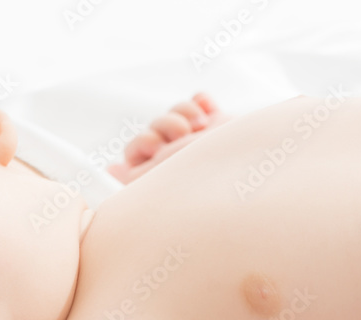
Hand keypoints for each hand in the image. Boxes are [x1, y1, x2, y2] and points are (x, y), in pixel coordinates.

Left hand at [108, 92, 229, 183]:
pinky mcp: (220, 127)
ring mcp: (199, 142)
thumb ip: (129, 176)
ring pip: (176, 111)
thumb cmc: (201, 177)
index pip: (135, 150)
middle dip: (166, 124)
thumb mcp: (154, 178)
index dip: (143, 142)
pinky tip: (209, 112)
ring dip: (185, 112)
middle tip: (183, 136)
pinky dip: (202, 102)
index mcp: (161, 174)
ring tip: (200, 127)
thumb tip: (110, 170)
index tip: (158, 147)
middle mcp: (178, 159)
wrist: (250, 163)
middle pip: (156, 125)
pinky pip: (200, 101)